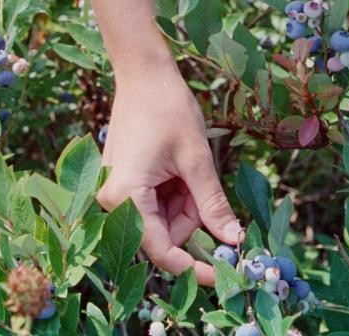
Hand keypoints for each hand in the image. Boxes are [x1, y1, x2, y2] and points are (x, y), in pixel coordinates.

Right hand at [96, 63, 244, 284]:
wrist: (144, 73)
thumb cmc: (168, 108)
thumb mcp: (196, 158)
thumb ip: (213, 204)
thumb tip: (234, 241)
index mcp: (126, 195)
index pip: (162, 252)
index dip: (194, 268)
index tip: (224, 275)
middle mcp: (114, 198)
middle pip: (163, 234)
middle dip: (190, 215)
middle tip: (200, 180)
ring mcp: (116, 189)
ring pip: (161, 219)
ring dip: (183, 202)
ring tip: (187, 165)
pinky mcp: (122, 181)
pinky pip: (153, 203)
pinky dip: (174, 192)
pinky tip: (176, 164)